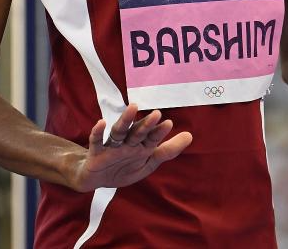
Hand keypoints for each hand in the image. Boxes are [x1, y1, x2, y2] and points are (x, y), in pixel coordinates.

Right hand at [67, 104, 192, 192]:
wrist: (96, 179)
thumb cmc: (124, 167)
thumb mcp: (147, 163)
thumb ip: (167, 151)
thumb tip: (190, 135)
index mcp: (140, 146)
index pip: (151, 138)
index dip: (159, 132)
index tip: (169, 123)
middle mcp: (127, 143)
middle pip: (137, 132)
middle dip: (147, 125)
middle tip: (157, 114)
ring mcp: (112, 146)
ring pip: (119, 131)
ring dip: (126, 120)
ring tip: (133, 107)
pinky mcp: (97, 152)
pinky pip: (97, 141)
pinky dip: (98, 132)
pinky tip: (101, 122)